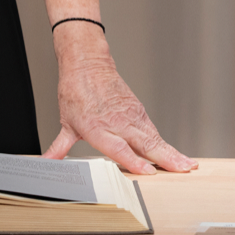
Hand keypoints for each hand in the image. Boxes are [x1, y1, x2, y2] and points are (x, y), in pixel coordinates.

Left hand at [43, 25, 197, 174]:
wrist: (87, 63)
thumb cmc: (75, 92)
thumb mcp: (65, 122)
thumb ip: (59, 147)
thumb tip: (46, 162)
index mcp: (96, 128)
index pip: (118, 148)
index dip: (133, 160)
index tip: (148, 171)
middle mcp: (116, 123)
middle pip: (143, 144)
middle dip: (163, 158)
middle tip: (180, 170)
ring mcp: (130, 117)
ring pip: (153, 138)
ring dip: (171, 153)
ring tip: (188, 166)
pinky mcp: (138, 111)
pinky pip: (153, 132)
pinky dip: (166, 144)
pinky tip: (178, 156)